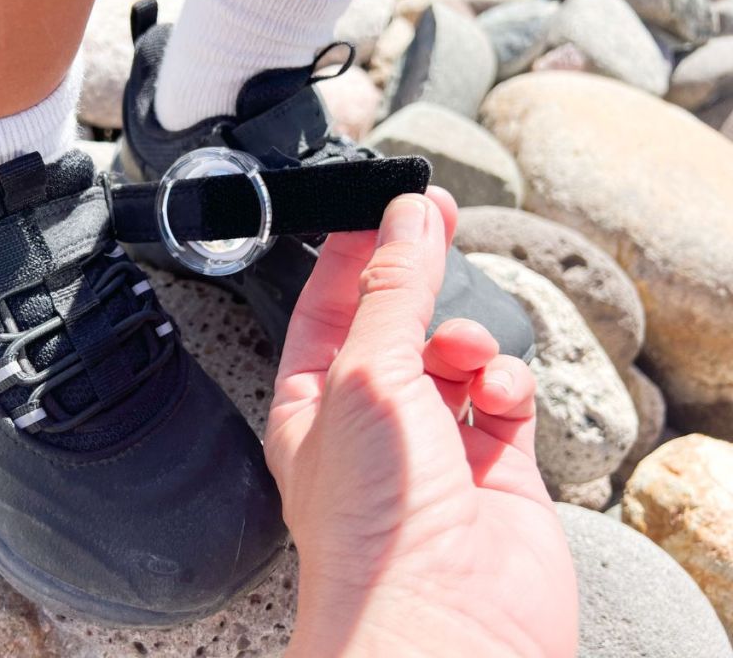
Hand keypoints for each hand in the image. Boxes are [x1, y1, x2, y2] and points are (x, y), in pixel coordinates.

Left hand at [266, 190, 577, 657]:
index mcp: (312, 406)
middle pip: (394, 325)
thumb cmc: (372, 522)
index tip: (382, 204)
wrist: (443, 624)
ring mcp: (433, 448)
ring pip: (455, 358)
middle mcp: (369, 425)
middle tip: (437, 223)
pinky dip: (507, 386)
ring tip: (465, 355)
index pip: (325, 309)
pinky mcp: (493, 471)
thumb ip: (392, 293)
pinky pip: (503, 400)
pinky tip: (500, 397)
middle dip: (416, 278)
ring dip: (466, 340)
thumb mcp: (366, 377)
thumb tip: (406, 220)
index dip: (352, 253)